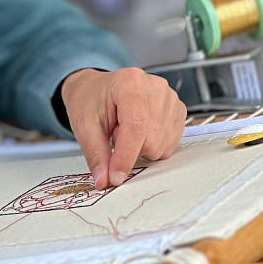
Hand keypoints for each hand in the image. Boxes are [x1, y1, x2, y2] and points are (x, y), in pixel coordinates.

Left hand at [60, 68, 185, 188]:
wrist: (96, 88)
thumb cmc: (90, 101)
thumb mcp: (84, 126)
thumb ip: (96, 154)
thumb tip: (105, 180)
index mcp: (130, 82)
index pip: (136, 126)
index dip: (126, 157)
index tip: (116, 178)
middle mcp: (155, 87)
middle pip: (151, 140)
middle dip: (130, 149)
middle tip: (114, 133)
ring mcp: (170, 98)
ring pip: (162, 146)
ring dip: (141, 148)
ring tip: (126, 129)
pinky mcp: (178, 110)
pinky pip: (170, 145)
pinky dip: (153, 145)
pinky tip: (140, 131)